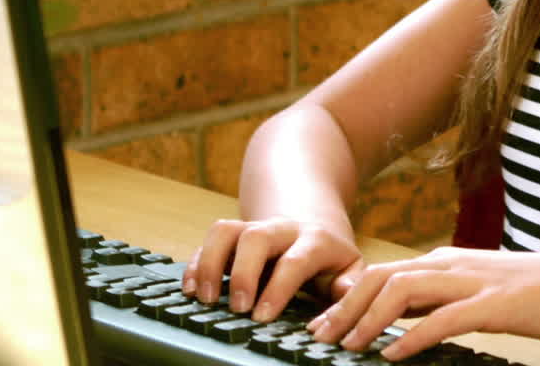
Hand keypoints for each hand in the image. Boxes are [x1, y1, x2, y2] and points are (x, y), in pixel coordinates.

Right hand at [182, 217, 364, 321]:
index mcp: (314, 241)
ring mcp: (255, 228)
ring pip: (227, 230)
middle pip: (256, 237)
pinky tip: (190, 288)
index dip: (277, 288)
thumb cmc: (331, 257)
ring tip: (204, 297)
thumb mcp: (349, 269)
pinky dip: (196, 261)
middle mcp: (282, 230)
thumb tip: (341, 302)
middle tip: (237, 308)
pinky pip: (210, 238)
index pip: (295, 261)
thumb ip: (349, 286)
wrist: (314, 222)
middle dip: (242, 273)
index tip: (262, 316)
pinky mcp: (234, 234)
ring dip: (211, 262)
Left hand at [305, 247, 539, 360]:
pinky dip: (412, 336)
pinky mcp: (495, 304)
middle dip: (345, 306)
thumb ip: (442, 300)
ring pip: (405, 290)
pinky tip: (392, 354)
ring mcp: (474, 282)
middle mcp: (454, 265)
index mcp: (448, 262)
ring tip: (347, 346)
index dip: (348, 297)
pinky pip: (443, 318)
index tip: (323, 324)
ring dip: (369, 319)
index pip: (384, 272)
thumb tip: (404, 320)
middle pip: (383, 276)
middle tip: (319, 336)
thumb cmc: (539, 293)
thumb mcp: (480, 292)